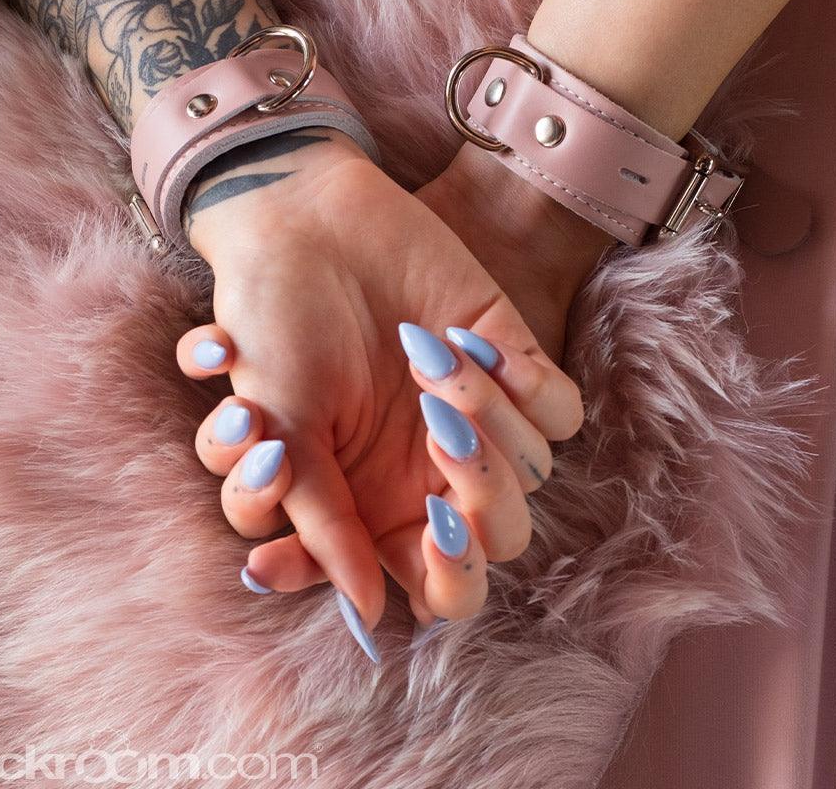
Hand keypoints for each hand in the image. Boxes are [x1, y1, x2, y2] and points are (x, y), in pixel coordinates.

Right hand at [175, 129, 583, 658]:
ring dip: (484, 416)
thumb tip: (367, 611)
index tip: (428, 526)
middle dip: (481, 497)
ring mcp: (476, 418)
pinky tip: (465, 335)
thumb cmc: (274, 328)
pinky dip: (525, 382)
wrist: (301, 224)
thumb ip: (322, 522)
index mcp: (378, 505)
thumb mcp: (280, 431)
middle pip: (500, 540)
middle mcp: (430, 471)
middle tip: (437, 432)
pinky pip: (561, 410)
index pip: (438, 586)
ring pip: (532, 472)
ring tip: (421, 352)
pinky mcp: (512, 363)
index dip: (449, 579)